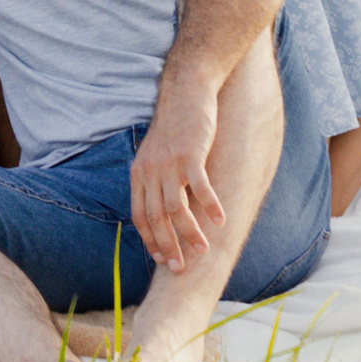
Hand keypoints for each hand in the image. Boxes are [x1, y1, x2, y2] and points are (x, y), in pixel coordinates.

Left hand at [129, 79, 223, 272]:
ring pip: (177, 208)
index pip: (140, 217)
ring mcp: (169, 164)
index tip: (161, 259)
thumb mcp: (155, 155)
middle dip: (169, 246)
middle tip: (181, 267)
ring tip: (204, 249)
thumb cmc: (174, 128)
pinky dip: (211, 206)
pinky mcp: (190, 155)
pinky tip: (221, 220)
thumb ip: (155, 181)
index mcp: (139, 174)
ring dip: (190, 233)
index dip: (150, 241)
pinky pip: (200, 188)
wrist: (185, 93)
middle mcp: (150, 172)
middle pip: (157, 218)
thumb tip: (163, 211)